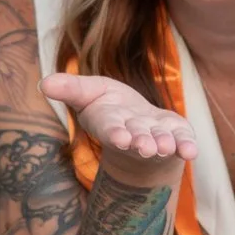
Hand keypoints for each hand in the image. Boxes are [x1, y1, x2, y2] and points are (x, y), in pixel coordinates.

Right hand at [41, 71, 197, 179]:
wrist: (136, 128)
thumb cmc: (109, 107)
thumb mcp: (87, 92)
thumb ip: (70, 88)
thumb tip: (43, 83)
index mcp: (109, 123)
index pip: (110, 129)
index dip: (115, 133)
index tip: (119, 137)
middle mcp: (133, 134)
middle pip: (137, 139)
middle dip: (141, 142)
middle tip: (146, 147)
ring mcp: (155, 137)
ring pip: (159, 142)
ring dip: (163, 145)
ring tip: (165, 147)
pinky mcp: (176, 135)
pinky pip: (182, 141)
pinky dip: (186, 146)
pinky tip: (191, 151)